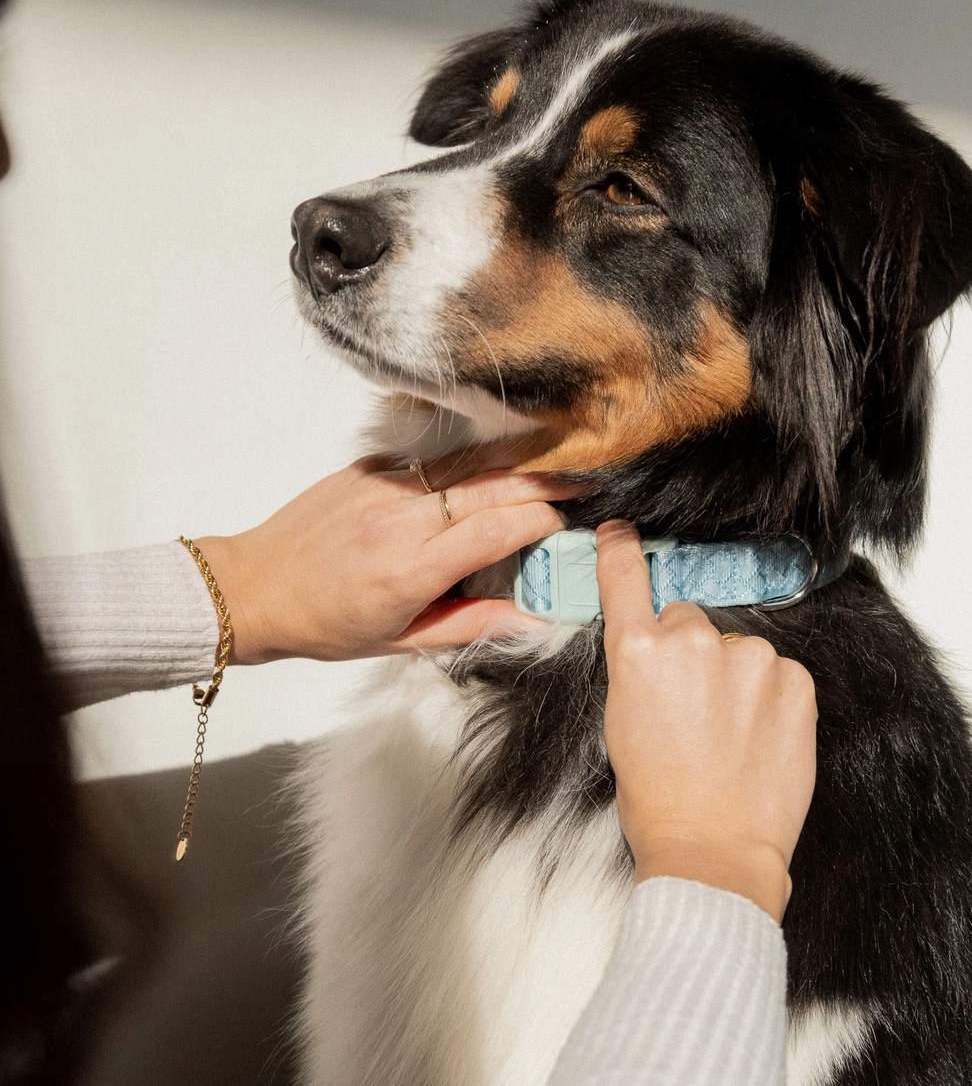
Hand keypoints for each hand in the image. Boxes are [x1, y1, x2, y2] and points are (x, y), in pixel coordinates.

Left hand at [193, 454, 578, 663]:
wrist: (256, 587)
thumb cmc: (326, 623)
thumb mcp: (402, 640)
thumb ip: (472, 625)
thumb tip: (533, 620)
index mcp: (413, 569)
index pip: (500, 528)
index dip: (543, 521)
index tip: (565, 525)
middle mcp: (401, 520)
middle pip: (493, 486)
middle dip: (545, 483)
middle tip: (584, 482)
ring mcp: (383, 487)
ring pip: (466, 464)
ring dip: (513, 462)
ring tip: (551, 463)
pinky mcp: (367, 468)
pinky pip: (429, 462)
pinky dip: (460, 468)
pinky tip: (482, 472)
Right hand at [596, 520, 816, 922]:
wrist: (713, 849)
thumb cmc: (657, 797)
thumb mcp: (621, 720)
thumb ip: (638, 668)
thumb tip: (656, 645)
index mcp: (637, 651)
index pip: (626, 578)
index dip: (622, 550)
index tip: (622, 531)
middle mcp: (691, 640)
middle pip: (688, 619)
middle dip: (688, 650)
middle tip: (690, 706)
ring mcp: (748, 657)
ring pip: (735, 648)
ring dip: (733, 676)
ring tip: (728, 734)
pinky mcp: (793, 678)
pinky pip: (776, 672)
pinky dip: (768, 695)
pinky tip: (758, 735)